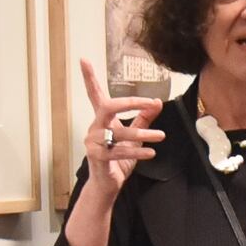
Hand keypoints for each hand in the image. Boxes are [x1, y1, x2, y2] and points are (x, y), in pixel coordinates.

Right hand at [65, 58, 162, 245]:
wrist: (108, 185)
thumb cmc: (118, 159)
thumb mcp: (133, 137)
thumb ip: (143, 119)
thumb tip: (157, 103)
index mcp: (101, 120)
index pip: (94, 94)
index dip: (89, 78)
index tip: (84, 60)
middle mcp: (94, 128)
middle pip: (106, 107)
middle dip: (129, 103)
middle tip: (150, 102)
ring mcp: (93, 143)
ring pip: (119, 133)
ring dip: (142, 134)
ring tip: (161, 136)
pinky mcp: (97, 158)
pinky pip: (119, 151)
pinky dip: (138, 152)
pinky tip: (151, 153)